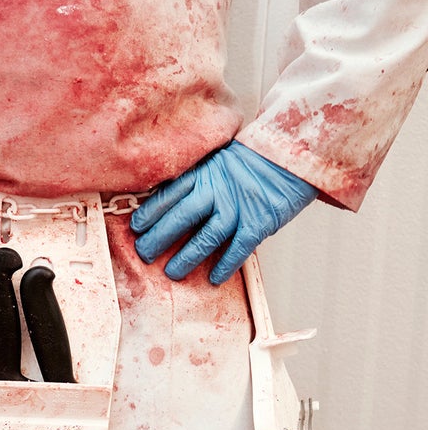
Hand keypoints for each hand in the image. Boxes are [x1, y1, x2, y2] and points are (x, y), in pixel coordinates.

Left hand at [131, 141, 316, 283]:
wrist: (293, 150)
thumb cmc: (256, 156)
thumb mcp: (220, 157)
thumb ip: (200, 175)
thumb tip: (175, 196)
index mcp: (205, 171)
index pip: (170, 194)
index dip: (150, 212)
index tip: (136, 227)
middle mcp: (217, 189)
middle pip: (180, 217)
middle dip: (158, 238)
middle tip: (143, 254)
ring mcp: (238, 206)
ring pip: (205, 236)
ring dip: (186, 257)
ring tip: (171, 273)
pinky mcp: (259, 221)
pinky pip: (238, 248)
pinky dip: (226, 265)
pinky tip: (215, 279)